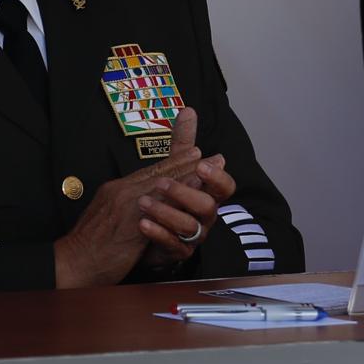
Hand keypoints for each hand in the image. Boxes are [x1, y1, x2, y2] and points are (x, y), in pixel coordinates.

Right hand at [52, 147, 206, 287]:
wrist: (70, 263)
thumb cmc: (89, 242)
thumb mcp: (106, 212)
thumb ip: (125, 200)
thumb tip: (144, 193)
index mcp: (116, 189)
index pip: (150, 170)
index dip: (174, 161)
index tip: (195, 152)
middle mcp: (121, 193)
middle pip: (159, 174)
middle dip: (187, 164)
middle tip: (212, 156)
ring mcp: (125, 210)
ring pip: (161, 189)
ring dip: (187, 179)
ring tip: (207, 173)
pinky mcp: (129, 229)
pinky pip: (157, 214)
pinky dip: (176, 205)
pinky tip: (191, 202)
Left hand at [137, 108, 237, 268]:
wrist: (138, 237)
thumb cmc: (160, 200)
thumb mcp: (170, 169)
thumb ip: (181, 144)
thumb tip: (188, 110)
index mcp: (208, 194)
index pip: (225, 186)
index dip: (216, 176)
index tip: (201, 164)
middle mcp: (205, 215)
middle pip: (208, 206)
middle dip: (185, 193)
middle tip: (160, 183)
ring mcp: (193, 236)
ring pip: (189, 226)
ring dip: (166, 212)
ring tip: (143, 203)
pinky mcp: (176, 253)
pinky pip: (173, 246)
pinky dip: (158, 233)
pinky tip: (142, 224)